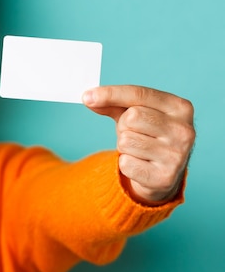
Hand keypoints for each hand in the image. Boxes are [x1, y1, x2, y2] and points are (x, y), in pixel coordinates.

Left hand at [83, 85, 194, 204]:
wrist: (161, 174)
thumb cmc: (147, 136)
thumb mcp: (133, 114)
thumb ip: (113, 103)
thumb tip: (89, 98)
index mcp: (180, 107)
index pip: (139, 94)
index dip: (111, 94)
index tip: (87, 96)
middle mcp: (184, 130)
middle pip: (131, 117)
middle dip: (123, 125)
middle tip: (134, 134)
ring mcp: (177, 155)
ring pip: (126, 140)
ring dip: (124, 146)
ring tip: (139, 150)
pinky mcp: (164, 177)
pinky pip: (126, 163)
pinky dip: (126, 164)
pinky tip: (140, 165)